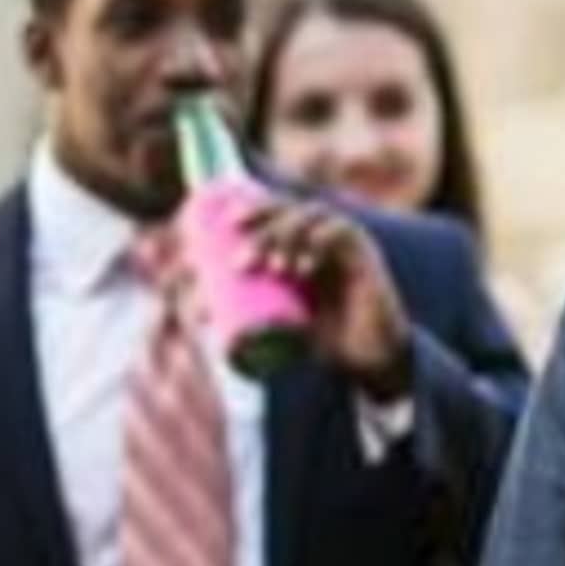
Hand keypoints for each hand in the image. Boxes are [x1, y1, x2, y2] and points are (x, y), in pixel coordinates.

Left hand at [240, 194, 412, 393]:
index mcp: (300, 241)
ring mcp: (344, 240)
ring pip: (312, 217)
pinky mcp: (365, 254)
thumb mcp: (277, 328)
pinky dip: (318, 245)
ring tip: (273, 268)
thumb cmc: (322, 339)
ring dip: (287, 235)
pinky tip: (302, 267)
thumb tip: (196, 313)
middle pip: (289, 208)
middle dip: (263, 224)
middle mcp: (322, 233)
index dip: (253, 207)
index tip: (227, 223)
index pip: (276, 210)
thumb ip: (241, 318)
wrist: (368, 359)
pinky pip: (340, 234)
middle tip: (241, 260)